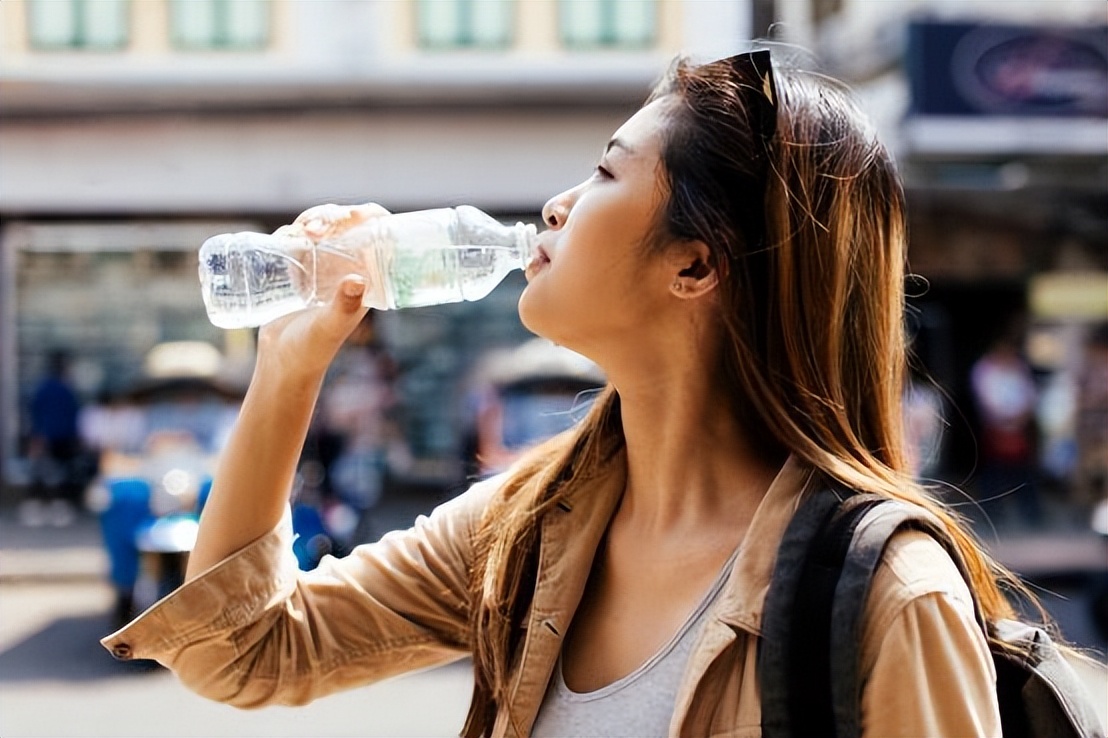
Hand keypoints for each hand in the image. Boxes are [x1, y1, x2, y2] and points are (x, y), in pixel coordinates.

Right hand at [258, 202, 389, 382]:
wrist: (283, 362)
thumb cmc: (312, 349)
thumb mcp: (330, 326)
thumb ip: (344, 307)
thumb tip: (357, 280)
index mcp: (366, 277)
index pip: (377, 235)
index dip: (370, 216)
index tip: (355, 214)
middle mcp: (346, 267)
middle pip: (347, 224)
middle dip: (332, 215)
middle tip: (314, 229)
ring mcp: (321, 265)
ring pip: (321, 225)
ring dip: (312, 219)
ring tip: (300, 234)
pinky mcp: (297, 267)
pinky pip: (297, 236)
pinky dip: (291, 230)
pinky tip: (285, 238)